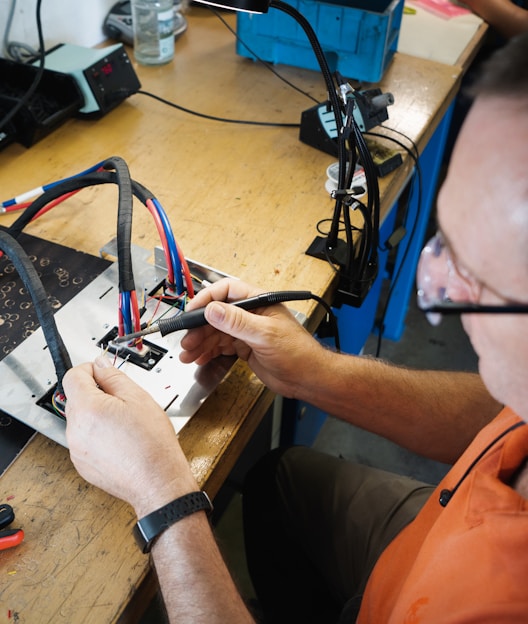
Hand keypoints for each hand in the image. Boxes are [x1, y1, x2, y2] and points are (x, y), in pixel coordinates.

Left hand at [63, 357, 197, 516]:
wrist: (157, 482)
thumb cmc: (152, 443)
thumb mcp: (138, 398)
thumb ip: (114, 377)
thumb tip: (101, 364)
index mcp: (87, 408)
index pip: (73, 376)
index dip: (90, 370)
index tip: (104, 372)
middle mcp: (75, 430)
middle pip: (77, 398)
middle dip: (97, 394)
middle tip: (124, 401)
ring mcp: (76, 449)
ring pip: (82, 420)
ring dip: (98, 416)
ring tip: (126, 425)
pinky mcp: (82, 464)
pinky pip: (85, 440)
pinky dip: (99, 436)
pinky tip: (121, 441)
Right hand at [179, 278, 324, 397]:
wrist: (307, 379)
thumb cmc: (298, 353)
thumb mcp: (265, 334)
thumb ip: (237, 322)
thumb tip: (213, 309)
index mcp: (259, 302)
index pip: (227, 291)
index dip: (207, 299)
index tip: (192, 311)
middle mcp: (251, 315)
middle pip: (217, 314)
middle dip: (199, 327)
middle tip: (186, 341)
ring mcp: (247, 332)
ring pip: (217, 332)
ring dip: (200, 342)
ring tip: (187, 354)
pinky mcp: (245, 348)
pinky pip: (222, 346)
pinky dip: (209, 351)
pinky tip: (199, 358)